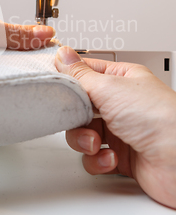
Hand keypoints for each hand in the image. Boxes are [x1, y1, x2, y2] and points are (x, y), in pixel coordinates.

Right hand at [55, 46, 175, 208]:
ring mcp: (121, 130)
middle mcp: (121, 104)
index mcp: (121, 79)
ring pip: (83, 134)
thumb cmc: (159, 118)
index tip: (55, 86)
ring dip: (85, 141)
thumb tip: (62, 54)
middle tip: (79, 119)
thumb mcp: (110, 87)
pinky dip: (98, 160)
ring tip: (97, 143)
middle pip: (80, 107)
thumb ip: (80, 74)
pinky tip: (111, 158)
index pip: (86, 73)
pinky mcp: (121, 157)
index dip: (69, 80)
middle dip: (76, 118)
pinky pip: (95, 157)